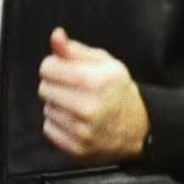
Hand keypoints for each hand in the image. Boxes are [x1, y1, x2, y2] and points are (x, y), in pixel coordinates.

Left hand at [38, 27, 149, 162]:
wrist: (140, 127)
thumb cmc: (117, 90)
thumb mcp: (103, 63)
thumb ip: (74, 49)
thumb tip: (56, 35)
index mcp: (93, 81)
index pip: (47, 68)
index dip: (54, 66)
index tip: (65, 71)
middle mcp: (88, 107)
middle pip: (44, 89)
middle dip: (55, 86)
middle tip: (74, 90)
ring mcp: (82, 131)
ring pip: (47, 109)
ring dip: (58, 106)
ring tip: (78, 106)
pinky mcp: (77, 149)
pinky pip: (48, 129)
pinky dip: (58, 125)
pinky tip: (76, 122)